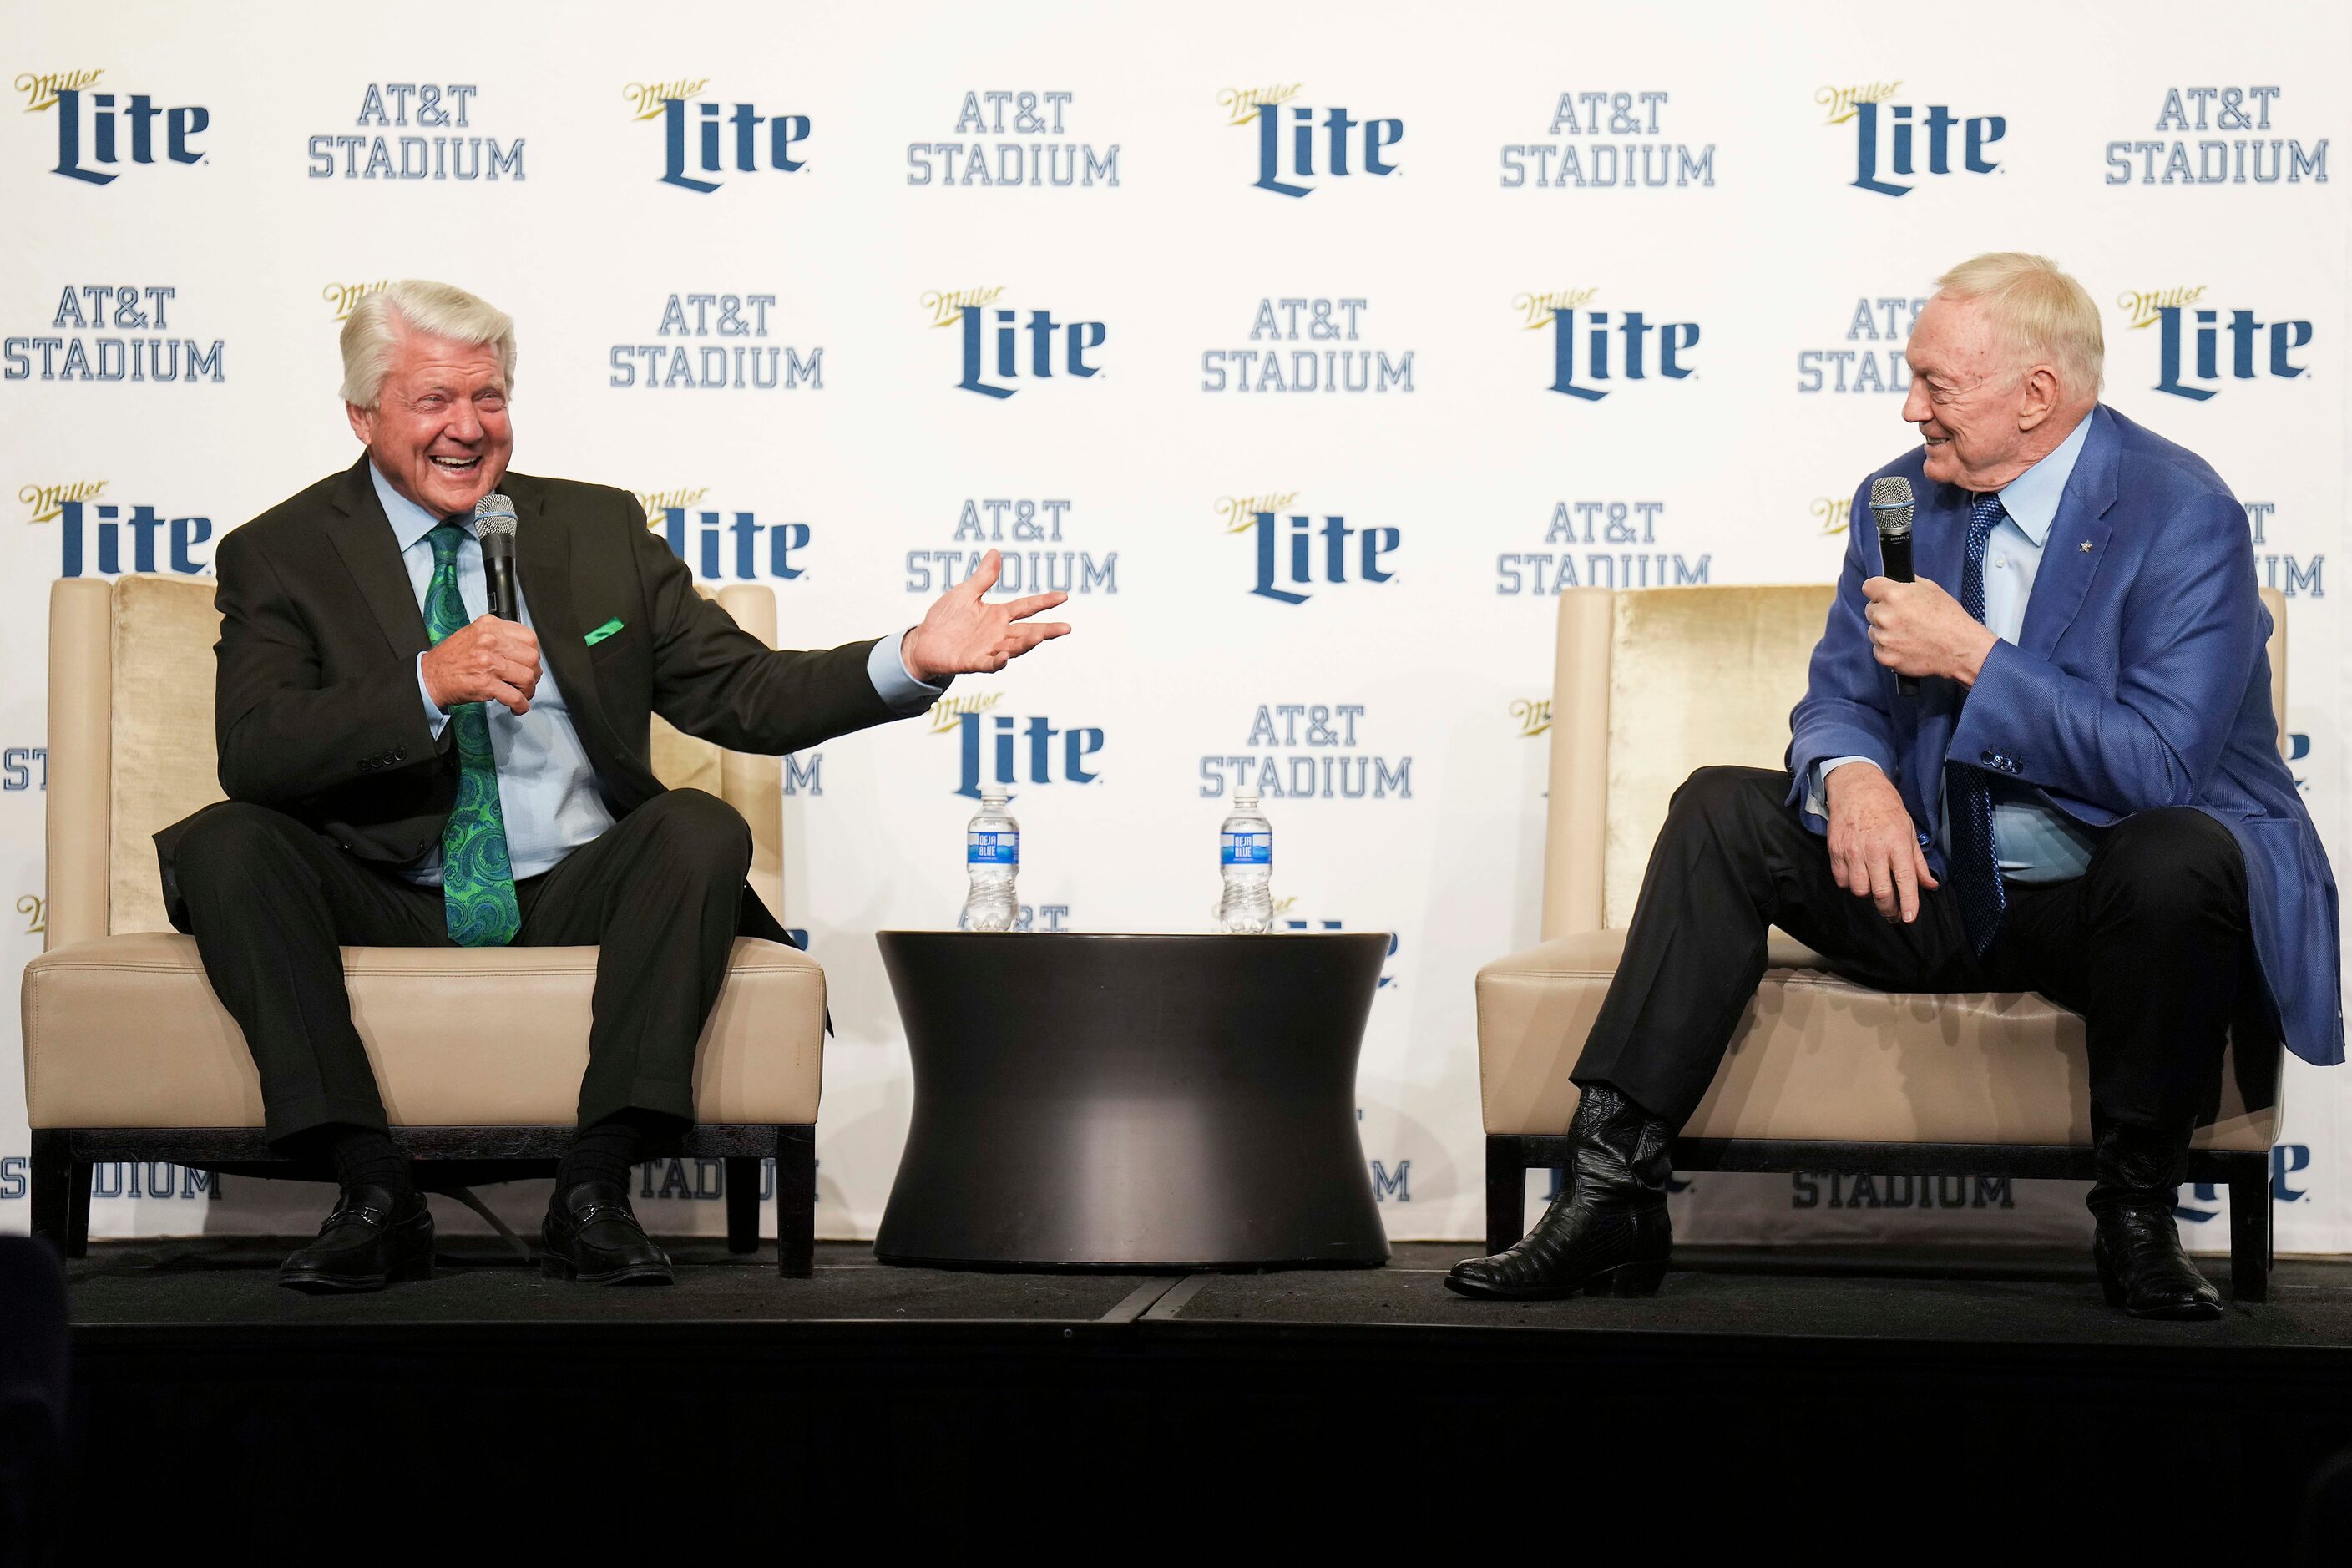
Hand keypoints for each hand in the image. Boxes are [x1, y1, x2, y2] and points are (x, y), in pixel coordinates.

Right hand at [421, 614, 539, 715]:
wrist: (429, 676)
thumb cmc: (451, 658)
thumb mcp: (474, 634)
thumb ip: (499, 637)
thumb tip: (524, 650)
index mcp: (489, 626)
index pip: (529, 637)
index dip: (534, 653)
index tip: (530, 662)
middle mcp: (490, 641)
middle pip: (532, 657)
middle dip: (534, 673)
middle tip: (527, 680)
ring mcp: (488, 663)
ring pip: (527, 677)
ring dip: (528, 690)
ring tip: (521, 694)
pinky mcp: (486, 684)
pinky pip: (515, 697)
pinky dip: (521, 705)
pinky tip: (517, 706)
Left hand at [901, 549, 1071, 680]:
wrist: (923, 640)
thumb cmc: (946, 617)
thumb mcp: (965, 593)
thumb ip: (983, 577)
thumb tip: (995, 552)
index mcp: (997, 615)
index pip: (1026, 607)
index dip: (1044, 602)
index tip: (1063, 597)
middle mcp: (997, 633)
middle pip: (1027, 631)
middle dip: (1046, 630)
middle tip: (1066, 628)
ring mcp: (986, 649)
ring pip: (1012, 647)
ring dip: (1027, 643)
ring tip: (1041, 636)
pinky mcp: (971, 662)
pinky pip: (987, 663)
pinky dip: (997, 661)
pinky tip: (1005, 656)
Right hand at [1825, 762, 1938, 922]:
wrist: (1856, 788)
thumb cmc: (1887, 808)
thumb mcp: (1909, 830)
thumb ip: (1918, 861)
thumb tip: (1930, 885)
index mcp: (1897, 843)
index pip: (1905, 880)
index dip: (1908, 902)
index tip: (1910, 918)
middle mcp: (1875, 849)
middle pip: (1880, 891)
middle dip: (1889, 909)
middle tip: (1893, 915)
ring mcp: (1852, 850)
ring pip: (1859, 889)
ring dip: (1868, 894)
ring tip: (1874, 888)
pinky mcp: (1835, 850)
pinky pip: (1841, 880)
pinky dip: (1849, 883)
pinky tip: (1857, 875)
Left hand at [1860, 576, 1997, 686]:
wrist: (1959, 648)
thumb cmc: (1949, 619)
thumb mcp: (1931, 589)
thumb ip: (1907, 585)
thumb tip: (1895, 583)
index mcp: (1893, 595)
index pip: (1869, 586)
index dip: (1877, 590)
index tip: (1881, 595)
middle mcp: (1884, 616)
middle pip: (1870, 609)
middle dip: (1883, 611)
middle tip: (1904, 618)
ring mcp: (1884, 638)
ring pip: (1873, 630)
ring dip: (1885, 631)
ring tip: (1908, 634)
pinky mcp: (1885, 656)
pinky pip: (1878, 649)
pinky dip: (1889, 649)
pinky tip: (1906, 646)